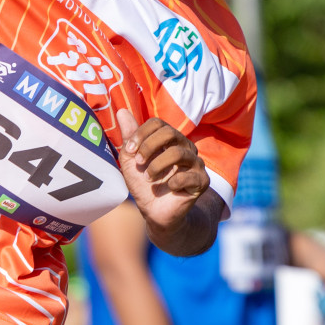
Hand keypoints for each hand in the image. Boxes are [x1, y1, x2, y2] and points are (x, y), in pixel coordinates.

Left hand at [115, 107, 209, 234]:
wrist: (155, 213)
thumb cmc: (144, 184)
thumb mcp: (131, 161)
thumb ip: (129, 137)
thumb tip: (121, 111)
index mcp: (170, 139)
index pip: (158, 123)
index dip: (142, 133)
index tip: (130, 150)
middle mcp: (185, 147)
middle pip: (170, 133)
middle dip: (149, 147)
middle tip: (139, 162)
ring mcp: (196, 164)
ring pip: (178, 153)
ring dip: (157, 166)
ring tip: (149, 178)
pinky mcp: (202, 181)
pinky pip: (189, 176)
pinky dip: (173, 182)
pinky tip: (168, 188)